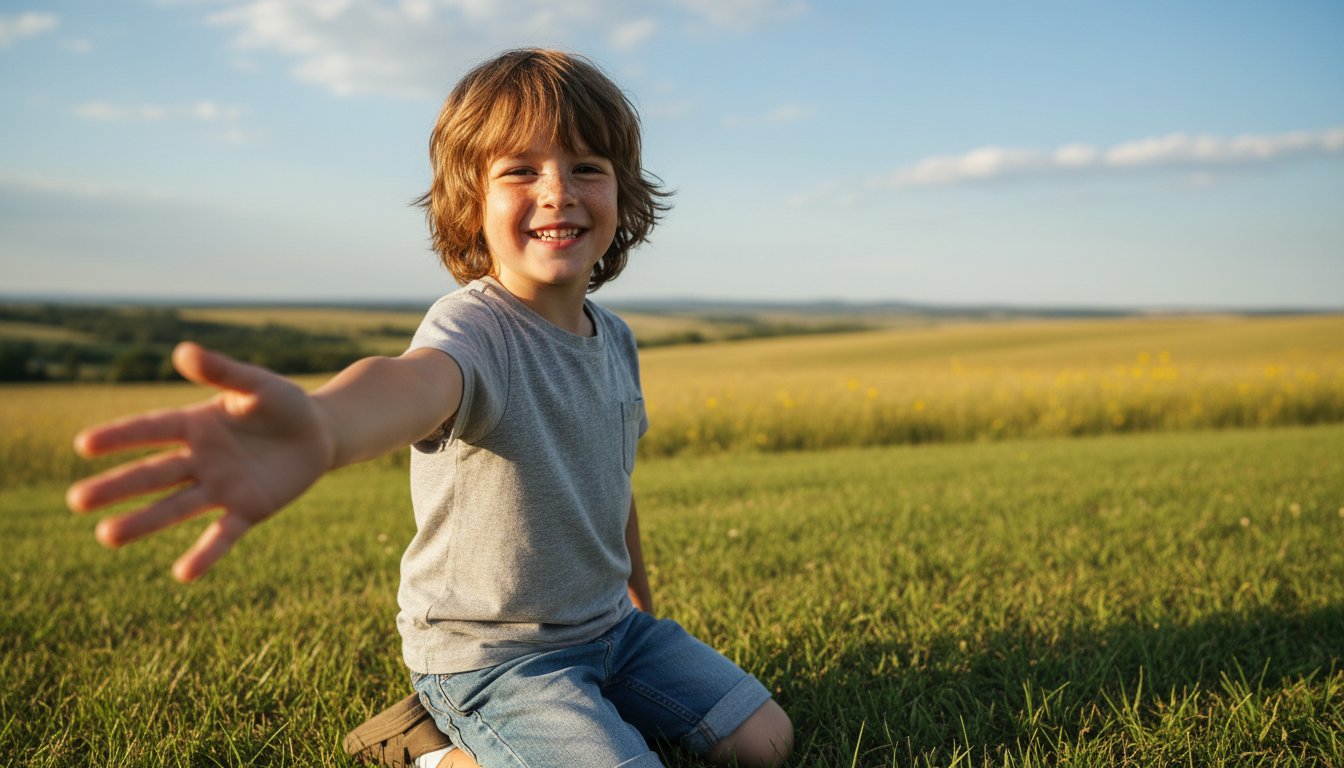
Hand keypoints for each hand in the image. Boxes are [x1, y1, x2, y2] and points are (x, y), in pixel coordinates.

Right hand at [66, 342, 334, 582]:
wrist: (320, 434)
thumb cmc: (284, 404)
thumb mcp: (258, 384)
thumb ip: (223, 371)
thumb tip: (183, 350)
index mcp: (197, 424)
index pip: (151, 430)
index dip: (119, 436)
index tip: (82, 445)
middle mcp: (201, 459)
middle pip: (153, 474)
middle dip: (117, 487)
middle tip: (77, 501)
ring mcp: (221, 487)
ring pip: (175, 506)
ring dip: (143, 522)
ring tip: (106, 537)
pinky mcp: (248, 510)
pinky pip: (223, 534)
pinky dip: (205, 554)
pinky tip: (183, 574)